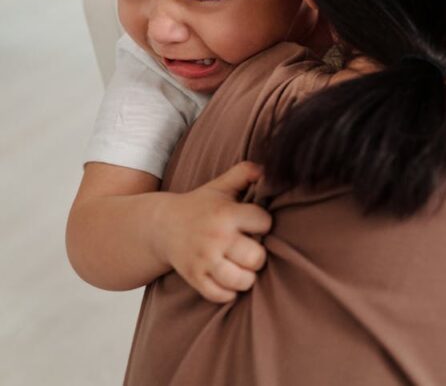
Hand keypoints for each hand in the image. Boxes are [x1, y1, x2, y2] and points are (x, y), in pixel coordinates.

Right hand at [157, 162, 271, 302]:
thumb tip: (267, 166)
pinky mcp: (194, 278)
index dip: (264, 224)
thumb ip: (244, 172)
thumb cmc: (199, 206)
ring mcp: (204, 260)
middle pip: (256, 257)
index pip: (264, 223)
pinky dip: (228, 292)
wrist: (161, 225)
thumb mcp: (220, 186)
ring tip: (242, 267)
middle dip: (258, 254)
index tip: (255, 224)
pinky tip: (229, 280)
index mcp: (226, 214)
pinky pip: (220, 295)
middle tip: (250, 249)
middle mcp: (215, 238)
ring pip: (241, 280)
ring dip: (246, 276)